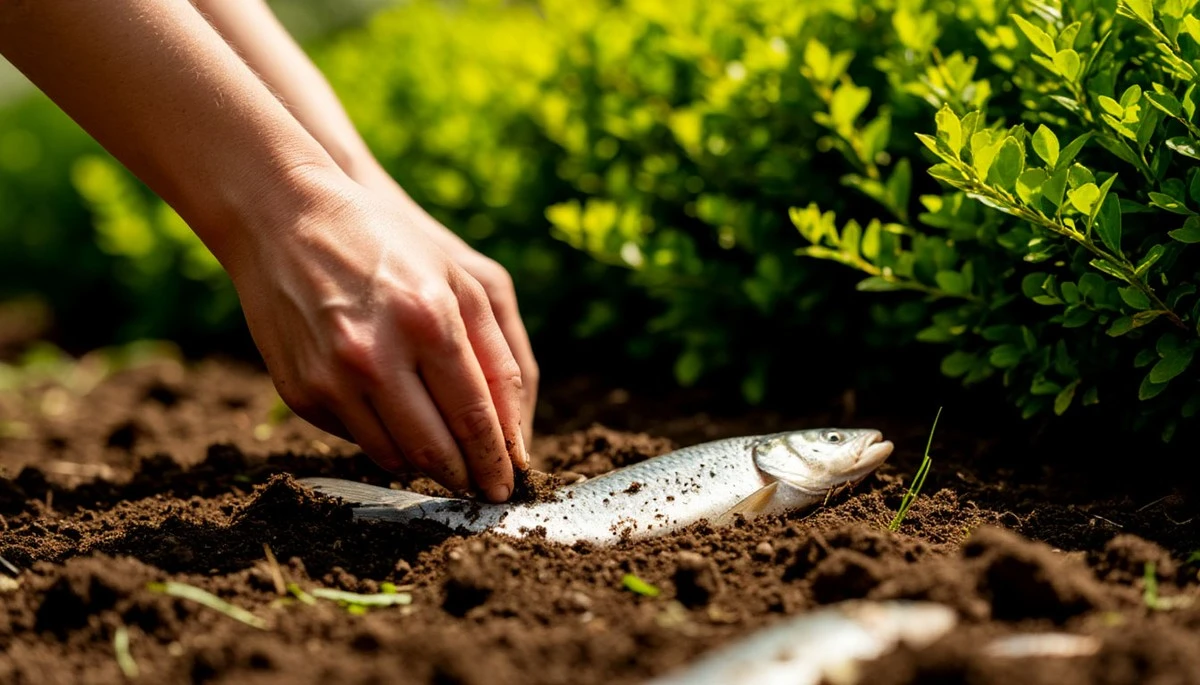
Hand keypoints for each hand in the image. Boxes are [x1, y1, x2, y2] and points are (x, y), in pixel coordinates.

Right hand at [227, 168, 528, 502]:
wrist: (284, 219)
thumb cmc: (388, 245)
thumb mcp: (458, 281)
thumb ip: (495, 355)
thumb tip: (513, 435)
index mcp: (428, 320)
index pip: (475, 416)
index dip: (497, 459)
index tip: (509, 486)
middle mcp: (376, 355)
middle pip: (436, 450)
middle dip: (466, 478)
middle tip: (483, 491)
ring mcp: (331, 377)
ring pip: (394, 456)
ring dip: (425, 466)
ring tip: (444, 460)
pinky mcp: (299, 391)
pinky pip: (354, 439)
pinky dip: (382, 441)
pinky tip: (394, 421)